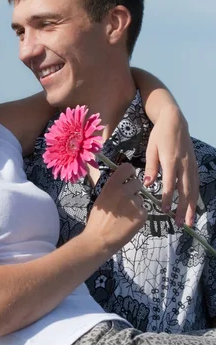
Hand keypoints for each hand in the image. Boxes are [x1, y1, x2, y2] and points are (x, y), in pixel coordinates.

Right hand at [85, 163, 147, 255]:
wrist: (99, 239)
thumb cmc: (97, 220)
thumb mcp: (102, 197)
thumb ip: (113, 188)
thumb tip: (123, 182)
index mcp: (112, 185)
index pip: (127, 168)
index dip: (129, 173)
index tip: (128, 178)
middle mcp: (124, 191)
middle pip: (137, 183)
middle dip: (134, 190)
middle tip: (126, 201)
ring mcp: (134, 203)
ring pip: (140, 199)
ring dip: (136, 205)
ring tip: (125, 216)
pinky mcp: (142, 215)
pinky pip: (144, 211)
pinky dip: (139, 216)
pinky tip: (129, 223)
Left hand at [145, 105, 198, 226]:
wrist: (175, 120)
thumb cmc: (159, 135)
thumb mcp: (151, 149)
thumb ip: (151, 167)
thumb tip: (147, 184)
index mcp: (171, 160)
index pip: (170, 183)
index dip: (168, 198)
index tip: (164, 210)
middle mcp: (184, 165)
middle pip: (185, 190)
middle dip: (182, 209)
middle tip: (179, 224)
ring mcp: (191, 165)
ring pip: (193, 189)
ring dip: (191, 206)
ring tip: (188, 221)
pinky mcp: (194, 164)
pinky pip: (196, 183)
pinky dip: (195, 196)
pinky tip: (193, 206)